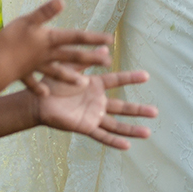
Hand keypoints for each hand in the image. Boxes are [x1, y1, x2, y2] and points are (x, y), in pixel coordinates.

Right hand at [0, 0, 113, 82]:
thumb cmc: (11, 40)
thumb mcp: (28, 20)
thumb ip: (45, 12)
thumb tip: (62, 1)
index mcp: (51, 40)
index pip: (77, 37)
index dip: (93, 38)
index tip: (110, 40)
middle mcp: (48, 55)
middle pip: (73, 56)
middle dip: (90, 59)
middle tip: (108, 62)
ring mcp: (36, 66)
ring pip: (57, 72)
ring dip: (70, 77)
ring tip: (84, 84)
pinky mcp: (23, 74)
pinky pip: (32, 82)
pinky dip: (38, 88)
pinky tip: (45, 94)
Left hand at [27, 67, 156, 148]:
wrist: (37, 101)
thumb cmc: (51, 83)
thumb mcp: (70, 67)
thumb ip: (87, 59)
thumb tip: (103, 46)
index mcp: (94, 85)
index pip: (116, 80)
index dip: (130, 78)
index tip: (146, 76)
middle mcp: (97, 102)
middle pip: (122, 107)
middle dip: (138, 110)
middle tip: (155, 111)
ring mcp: (92, 115)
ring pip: (116, 124)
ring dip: (132, 128)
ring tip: (148, 133)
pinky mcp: (85, 127)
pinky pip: (101, 135)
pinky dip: (114, 141)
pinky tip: (127, 146)